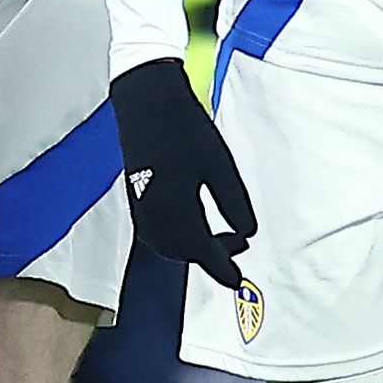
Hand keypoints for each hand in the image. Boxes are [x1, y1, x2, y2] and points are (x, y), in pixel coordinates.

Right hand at [110, 56, 256, 284]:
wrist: (147, 101)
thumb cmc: (185, 129)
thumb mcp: (219, 166)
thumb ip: (234, 204)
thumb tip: (247, 232)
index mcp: (176, 208)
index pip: (202, 251)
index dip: (222, 269)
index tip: (238, 280)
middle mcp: (153, 214)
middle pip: (182, 252)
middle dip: (210, 256)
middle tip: (239, 244)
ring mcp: (141, 206)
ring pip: (166, 244)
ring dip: (192, 248)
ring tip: (221, 234)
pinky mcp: (136, 197)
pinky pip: (155, 232)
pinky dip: (175, 237)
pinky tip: (193, 223)